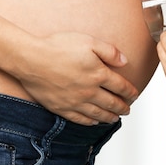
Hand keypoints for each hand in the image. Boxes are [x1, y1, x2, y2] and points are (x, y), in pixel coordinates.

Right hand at [15, 32, 138, 125]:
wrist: (30, 59)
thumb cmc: (58, 47)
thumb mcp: (89, 42)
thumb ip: (110, 52)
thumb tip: (125, 62)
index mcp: (99, 74)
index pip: (121, 87)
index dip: (130, 92)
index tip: (135, 95)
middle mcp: (90, 91)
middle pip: (112, 103)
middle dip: (123, 107)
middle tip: (128, 109)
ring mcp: (75, 102)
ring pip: (98, 114)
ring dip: (110, 117)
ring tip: (116, 118)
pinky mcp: (61, 108)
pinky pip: (80, 119)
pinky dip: (91, 122)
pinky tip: (95, 122)